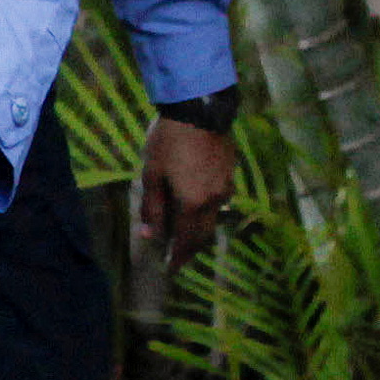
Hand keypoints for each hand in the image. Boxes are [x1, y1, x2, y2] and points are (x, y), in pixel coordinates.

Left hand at [138, 113, 236, 267]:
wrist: (199, 110)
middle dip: (190, 249)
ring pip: (213, 218)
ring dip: (200, 230)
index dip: (178, 257)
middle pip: (203, 234)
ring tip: (186, 233)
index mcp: (192, 203)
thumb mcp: (151, 174)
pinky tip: (198, 205)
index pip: (185, 240)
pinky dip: (208, 210)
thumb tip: (149, 235)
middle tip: (179, 259)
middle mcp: (213, 200)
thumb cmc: (168, 141)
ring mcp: (225, 187)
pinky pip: (219, 200)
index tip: (170, 269)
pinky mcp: (230, 174)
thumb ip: (152, 207)